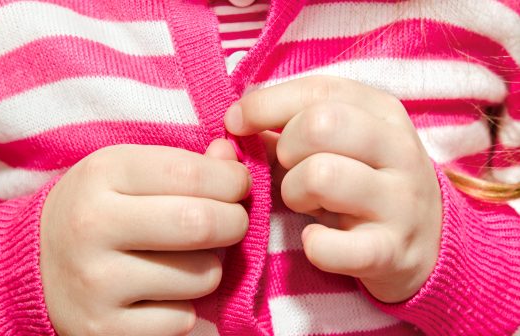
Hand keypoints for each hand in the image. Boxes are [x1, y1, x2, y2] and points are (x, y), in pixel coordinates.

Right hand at [40, 140, 249, 334]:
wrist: (37, 263)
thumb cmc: (100, 207)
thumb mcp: (129, 171)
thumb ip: (185, 163)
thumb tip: (231, 158)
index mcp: (102, 174)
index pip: (191, 173)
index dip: (232, 180)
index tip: (237, 186)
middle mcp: (92, 226)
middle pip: (201, 224)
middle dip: (235, 222)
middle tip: (231, 221)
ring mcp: (96, 283)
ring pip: (202, 276)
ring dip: (209, 267)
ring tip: (186, 259)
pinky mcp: (103, 329)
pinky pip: (183, 319)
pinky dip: (184, 306)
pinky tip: (161, 292)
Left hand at [225, 76, 441, 302]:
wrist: (428, 242)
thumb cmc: (367, 182)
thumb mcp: (342, 144)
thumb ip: (290, 129)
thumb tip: (234, 123)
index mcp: (383, 112)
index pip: (318, 90)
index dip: (266, 104)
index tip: (236, 122)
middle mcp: (399, 149)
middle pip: (320, 125)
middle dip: (286, 148)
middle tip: (289, 168)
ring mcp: (400, 201)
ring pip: (321, 176)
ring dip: (295, 192)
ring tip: (303, 202)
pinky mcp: (392, 251)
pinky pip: (333, 246)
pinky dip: (313, 244)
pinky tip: (315, 239)